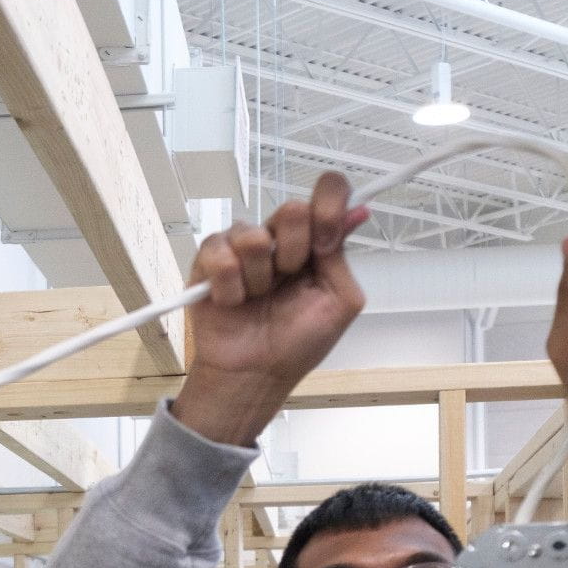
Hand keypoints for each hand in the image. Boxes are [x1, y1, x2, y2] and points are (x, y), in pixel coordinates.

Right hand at [172, 172, 370, 447]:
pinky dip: (229, 286)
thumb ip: (342, 256)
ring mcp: (243, 247)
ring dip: (259, 277)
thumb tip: (357, 211)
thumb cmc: (298, 344)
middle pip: (291, 210)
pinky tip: (233, 303)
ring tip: (257, 299)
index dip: (329, 204)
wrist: (256, 375)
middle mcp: (280, 238)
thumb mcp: (340, 303)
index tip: (325, 241)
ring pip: (251, 234)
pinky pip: (218, 251)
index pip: (328, 192)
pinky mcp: (209, 261)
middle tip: (287, 281)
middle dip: (293, 253)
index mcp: (314, 242)